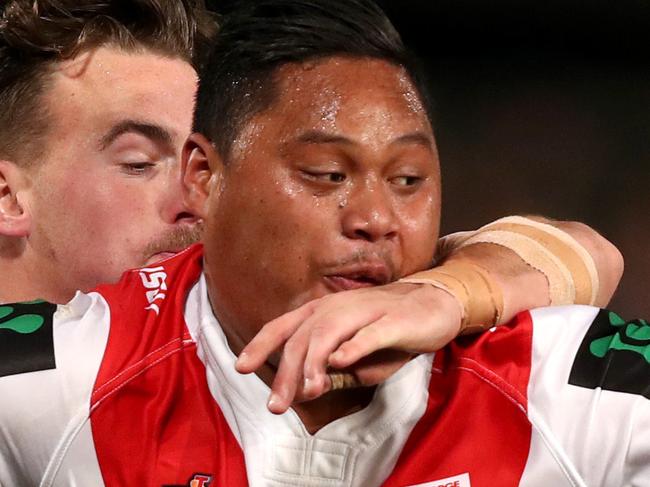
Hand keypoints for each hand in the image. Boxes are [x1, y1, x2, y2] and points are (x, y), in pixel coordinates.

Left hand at [235, 281, 462, 413]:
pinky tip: (338, 362)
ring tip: (306, 390)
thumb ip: (332, 369)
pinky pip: (368, 333)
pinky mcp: (391, 321)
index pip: (284, 326)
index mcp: (323, 312)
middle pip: (303, 336)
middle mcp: (337, 307)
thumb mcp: (355, 357)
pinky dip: (352, 346)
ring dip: (314, 361)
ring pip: (329, 332)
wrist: (432, 308)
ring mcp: (364, 311)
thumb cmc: (388, 332)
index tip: (241, 367)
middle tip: (277, 405)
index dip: (261, 344)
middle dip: (287, 372)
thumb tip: (307, 387)